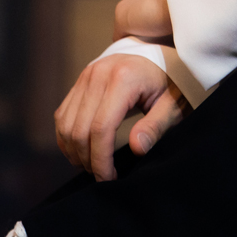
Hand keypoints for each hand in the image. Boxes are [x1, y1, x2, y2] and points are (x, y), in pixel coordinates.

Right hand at [54, 53, 188, 180]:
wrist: (160, 57)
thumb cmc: (170, 84)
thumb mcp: (172, 105)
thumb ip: (156, 126)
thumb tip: (137, 148)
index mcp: (124, 78)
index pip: (101, 128)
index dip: (101, 159)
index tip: (109, 179)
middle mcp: (99, 73)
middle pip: (80, 129)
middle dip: (87, 159)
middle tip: (103, 176)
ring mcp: (86, 75)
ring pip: (66, 124)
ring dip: (74, 151)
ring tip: (92, 165)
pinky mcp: (80, 80)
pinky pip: (63, 115)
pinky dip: (67, 137)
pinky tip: (81, 151)